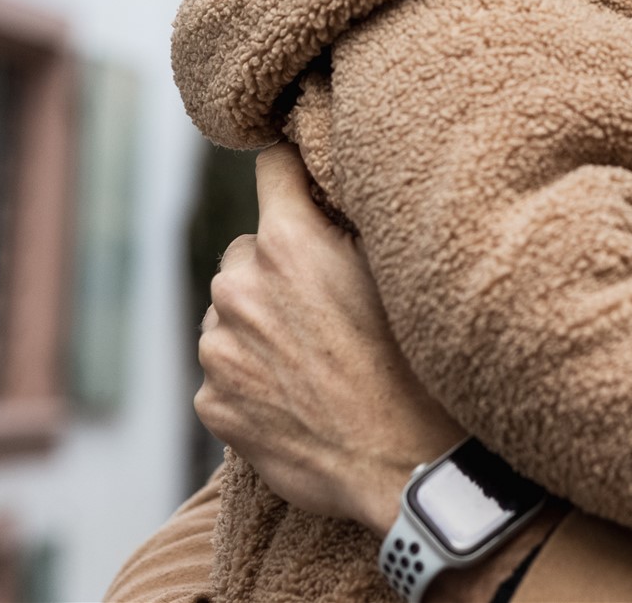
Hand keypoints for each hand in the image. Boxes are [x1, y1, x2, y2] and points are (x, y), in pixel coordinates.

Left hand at [196, 143, 465, 531]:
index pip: (270, 167)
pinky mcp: (212, 403)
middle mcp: (240, 288)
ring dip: (259, 322)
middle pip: (247, 249)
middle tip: (326, 298)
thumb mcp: (399, 272)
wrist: (406, 464)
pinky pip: (225, 371)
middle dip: (277, 264)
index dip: (290, 167)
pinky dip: (252, 375)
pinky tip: (299, 393)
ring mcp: (220, 350)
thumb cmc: (418, 363)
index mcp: (288, 242)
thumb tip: (337, 187)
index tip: (299, 173)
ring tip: (316, 354)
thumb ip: (355, 222)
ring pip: (231, 313)